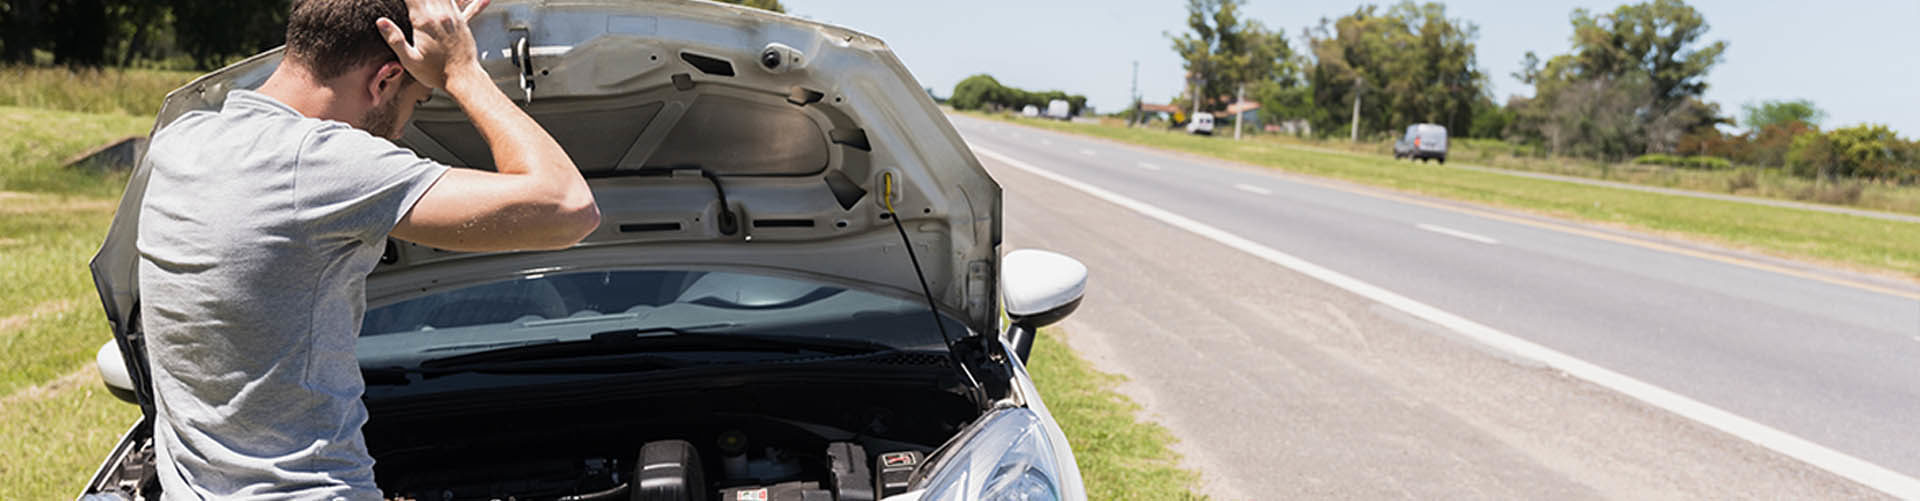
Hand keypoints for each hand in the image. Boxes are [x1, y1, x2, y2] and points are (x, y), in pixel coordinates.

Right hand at [376, 0, 490, 89]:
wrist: (463, 78)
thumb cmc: (436, 72)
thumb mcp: (409, 60)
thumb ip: (395, 39)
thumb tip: (381, 22)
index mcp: (424, 22)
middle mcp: (440, 15)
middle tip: (412, 1)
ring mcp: (453, 17)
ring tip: (426, 0)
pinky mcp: (462, 22)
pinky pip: (465, 4)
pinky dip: (468, 0)